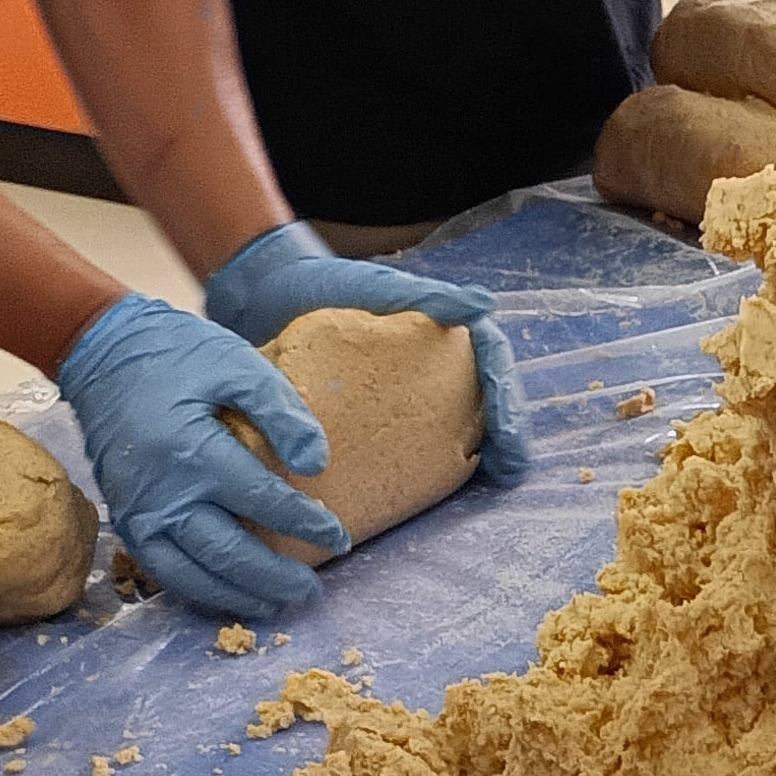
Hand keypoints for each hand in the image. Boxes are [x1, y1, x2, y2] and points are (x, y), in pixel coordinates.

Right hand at [54, 295, 346, 620]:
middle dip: (275, 577)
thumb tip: (318, 465)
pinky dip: (199, 590)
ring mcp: (139, 513)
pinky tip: (230, 594)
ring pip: (193, 576)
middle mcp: (162, 493)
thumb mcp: (237, 364)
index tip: (338, 537)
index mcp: (193, 451)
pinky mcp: (127, 521)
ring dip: (238, 597)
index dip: (305, 524)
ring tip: (276, 603)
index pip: (263, 502)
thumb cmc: (178, 357)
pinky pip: (163, 571)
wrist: (104, 355)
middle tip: (312, 590)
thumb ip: (282, 412)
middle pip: (228, 553)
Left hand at [202, 227, 533, 494]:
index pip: (493, 366)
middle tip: (509, 470)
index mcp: (443, 333)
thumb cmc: (322, 284)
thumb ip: (426, 294)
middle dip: (505, 437)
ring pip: (458, 423)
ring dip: (477, 454)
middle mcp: (434, 366)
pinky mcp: (375, 415)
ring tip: (490, 482)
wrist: (264, 298)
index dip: (509, 403)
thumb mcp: (374, 287)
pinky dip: (428, 466)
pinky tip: (425, 491)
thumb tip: (484, 305)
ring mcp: (407, 392)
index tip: (511, 440)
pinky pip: (412, 442)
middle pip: (485, 402)